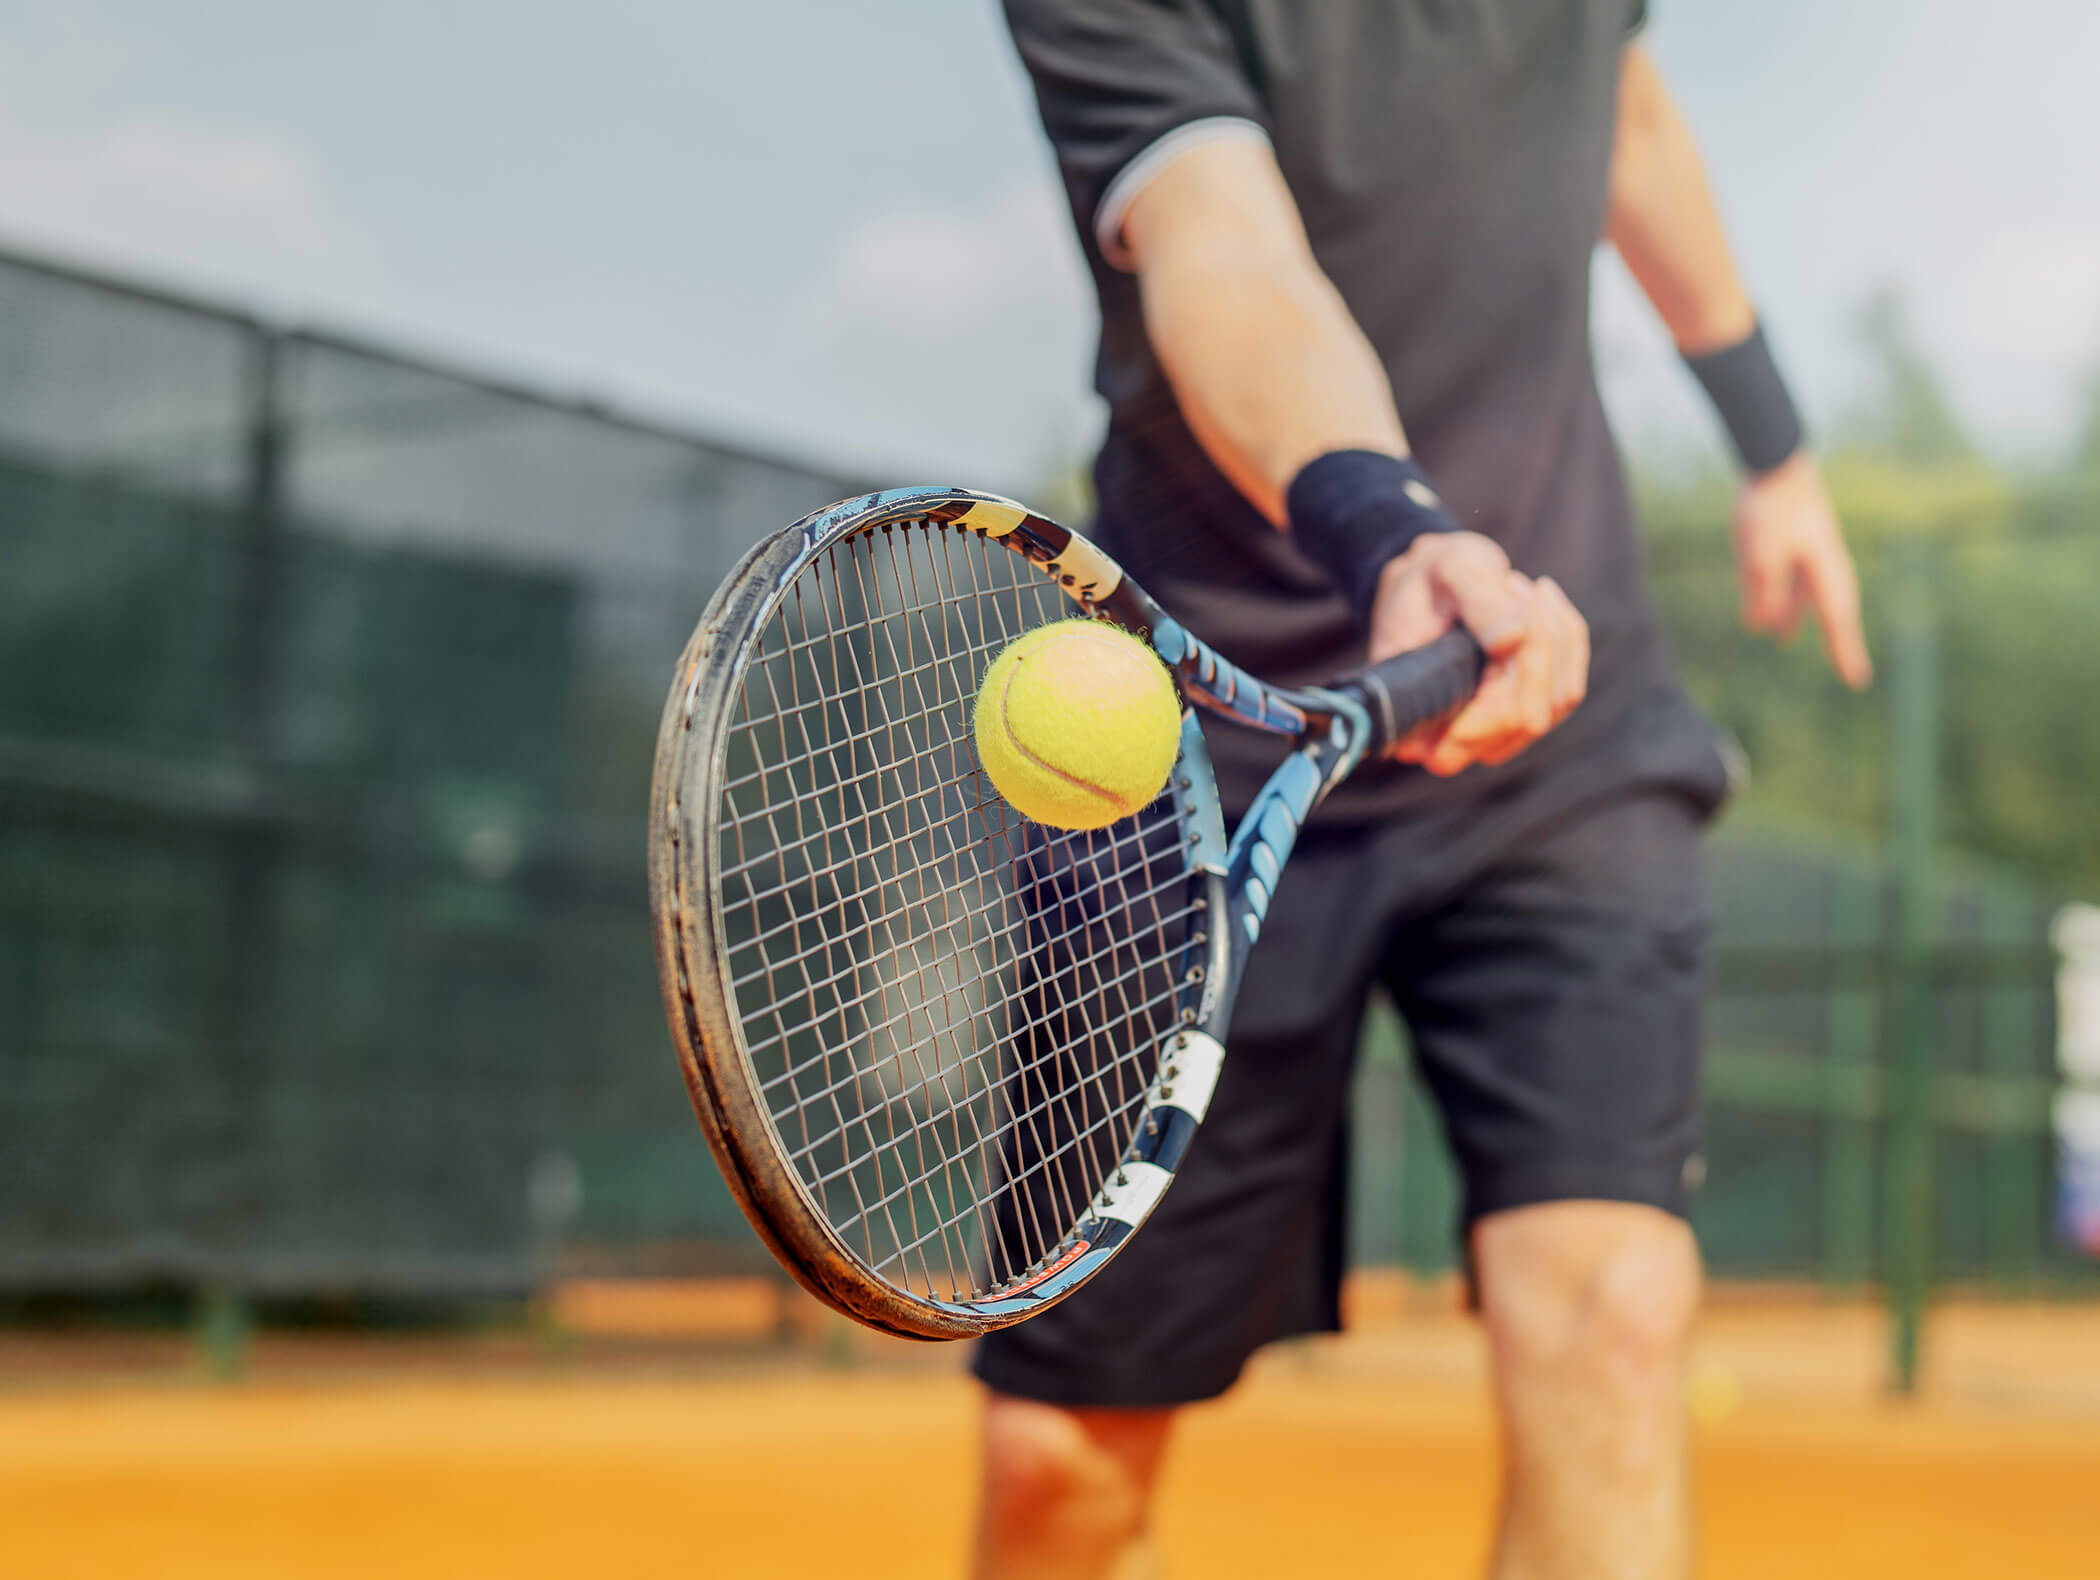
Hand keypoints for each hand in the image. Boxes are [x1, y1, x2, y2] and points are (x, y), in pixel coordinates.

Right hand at [1367, 532, 1588, 775]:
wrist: (1431, 582)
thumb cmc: (1428, 580)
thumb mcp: (1446, 575)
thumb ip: (1478, 603)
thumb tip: (1516, 637)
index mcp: (1410, 722)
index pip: (1476, 730)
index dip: (1508, 676)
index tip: (1508, 610)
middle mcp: (1449, 745)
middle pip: (1528, 717)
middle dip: (1538, 644)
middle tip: (1512, 585)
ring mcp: (1490, 739)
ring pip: (1557, 701)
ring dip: (1552, 635)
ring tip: (1514, 588)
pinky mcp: (1523, 720)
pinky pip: (1569, 689)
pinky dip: (1567, 637)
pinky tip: (1539, 602)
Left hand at [1734, 452, 1870, 687]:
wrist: (1775, 463)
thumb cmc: (1771, 510)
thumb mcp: (1759, 560)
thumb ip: (1764, 596)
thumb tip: (1763, 628)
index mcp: (1825, 572)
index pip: (1839, 623)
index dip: (1846, 653)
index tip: (1857, 682)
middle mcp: (1824, 565)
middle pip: (1830, 612)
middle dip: (1835, 640)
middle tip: (1851, 672)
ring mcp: (1811, 550)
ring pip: (1805, 592)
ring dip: (1796, 615)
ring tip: (1785, 638)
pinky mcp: (1794, 538)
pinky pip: (1791, 575)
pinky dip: (1783, 592)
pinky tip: (1765, 596)